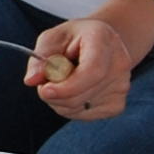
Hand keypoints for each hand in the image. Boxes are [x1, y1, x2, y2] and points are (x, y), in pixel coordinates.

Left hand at [24, 12, 139, 119]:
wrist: (103, 44)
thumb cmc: (74, 39)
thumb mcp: (53, 38)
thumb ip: (40, 58)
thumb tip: (31, 80)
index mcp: (104, 39)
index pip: (92, 71)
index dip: (67, 87)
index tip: (44, 90)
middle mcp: (119, 63)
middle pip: (82, 94)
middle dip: (55, 94)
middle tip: (46, 81)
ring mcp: (122, 86)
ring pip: (79, 108)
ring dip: (60, 101)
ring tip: (64, 80)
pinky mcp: (118, 105)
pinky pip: (85, 115)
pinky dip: (72, 108)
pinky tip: (76, 90)